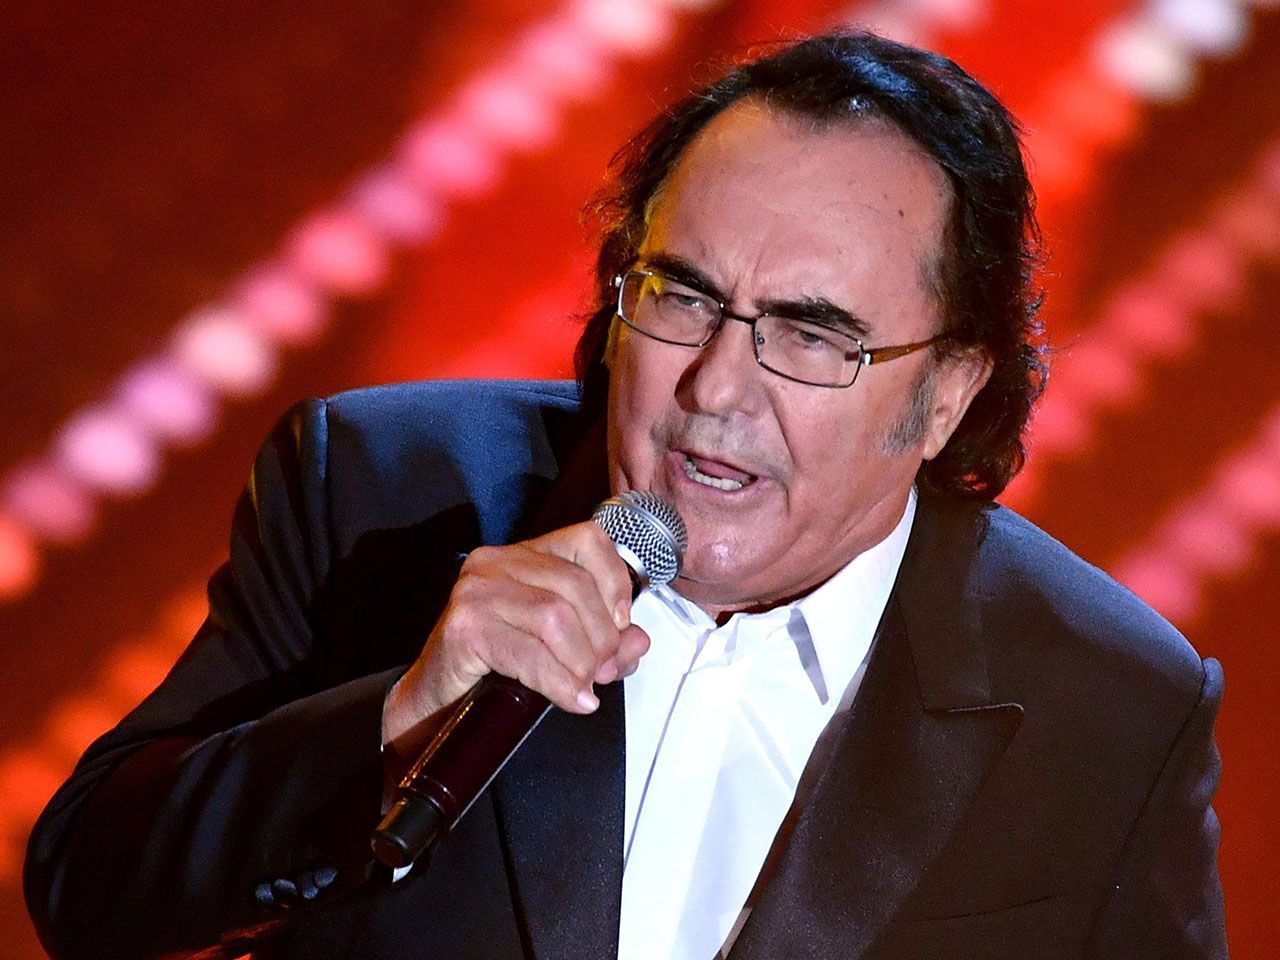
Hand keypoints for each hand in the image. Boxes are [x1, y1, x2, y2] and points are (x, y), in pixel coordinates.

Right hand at [382, 521, 649, 754]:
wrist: (435, 704)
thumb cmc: (495, 669)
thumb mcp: (561, 648)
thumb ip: (604, 641)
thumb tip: (639, 641)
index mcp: (524, 554)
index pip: (587, 539)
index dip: (615, 582)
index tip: (621, 624)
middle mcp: (497, 561)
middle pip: (576, 587)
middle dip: (601, 637)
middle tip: (603, 672)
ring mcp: (476, 590)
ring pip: (555, 616)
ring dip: (582, 662)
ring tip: (585, 688)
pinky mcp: (465, 626)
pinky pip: (528, 652)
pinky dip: (559, 682)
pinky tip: (573, 699)